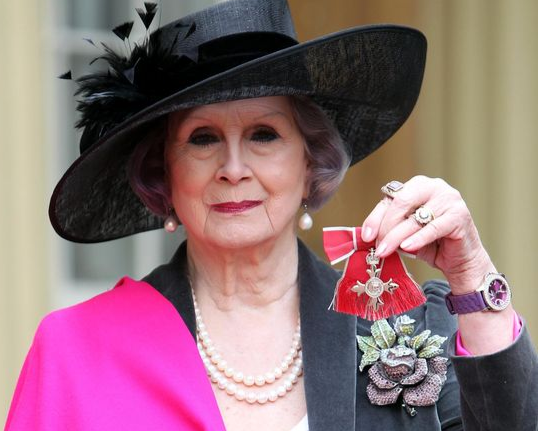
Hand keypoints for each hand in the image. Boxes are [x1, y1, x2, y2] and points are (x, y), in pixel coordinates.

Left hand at [361, 175, 494, 294]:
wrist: (461, 260)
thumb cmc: (432, 244)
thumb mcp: (404, 235)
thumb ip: (389, 229)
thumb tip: (367, 235)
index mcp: (417, 186)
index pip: (390, 199)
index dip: (375, 218)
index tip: (366, 236)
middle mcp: (433, 186)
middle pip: (401, 202)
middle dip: (386, 226)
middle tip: (378, 246)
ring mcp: (449, 199)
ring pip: (415, 217)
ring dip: (397, 236)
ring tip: (385, 251)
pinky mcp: (460, 215)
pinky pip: (433, 227)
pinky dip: (418, 238)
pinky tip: (407, 247)